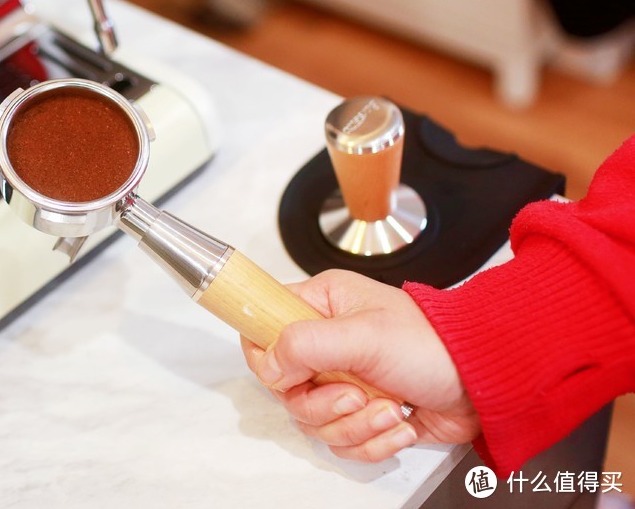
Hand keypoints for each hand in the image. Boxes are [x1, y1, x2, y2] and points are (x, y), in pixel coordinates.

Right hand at [241, 269, 479, 461]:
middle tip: (357, 394)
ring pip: (314, 422)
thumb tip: (269, 365)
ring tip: (390, 409)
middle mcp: (327, 342)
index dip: (270, 360)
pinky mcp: (362, 412)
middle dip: (324, 405)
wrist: (486, 380)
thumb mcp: (364, 335)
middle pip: (286, 389)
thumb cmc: (435, 343)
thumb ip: (305, 345)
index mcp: (321, 305)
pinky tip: (399, 422)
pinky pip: (344, 442)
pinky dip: (373, 441)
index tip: (295, 374)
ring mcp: (343, 380)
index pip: (262, 328)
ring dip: (356, 425)